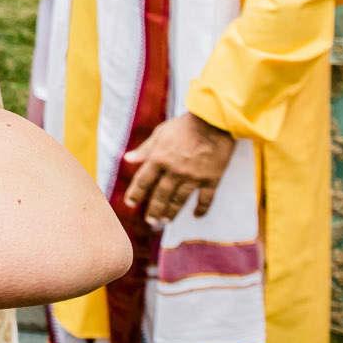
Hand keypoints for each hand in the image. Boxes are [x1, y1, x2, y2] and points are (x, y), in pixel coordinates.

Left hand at [120, 112, 234, 226]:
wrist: (214, 121)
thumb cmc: (185, 125)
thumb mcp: (160, 133)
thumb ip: (145, 149)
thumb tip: (127, 159)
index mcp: (159, 158)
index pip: (143, 181)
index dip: (135, 194)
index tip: (130, 203)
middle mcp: (174, 170)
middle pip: (160, 195)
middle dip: (153, 210)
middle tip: (150, 221)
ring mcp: (193, 176)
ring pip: (180, 200)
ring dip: (172, 212)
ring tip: (167, 221)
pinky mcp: (211, 178)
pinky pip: (205, 198)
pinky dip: (201, 208)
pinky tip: (196, 215)